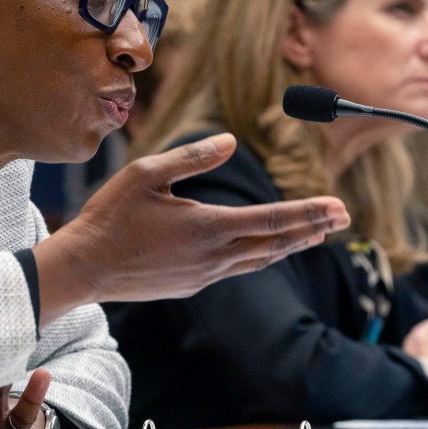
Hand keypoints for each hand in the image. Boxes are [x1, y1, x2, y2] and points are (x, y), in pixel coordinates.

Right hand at [33, 133, 349, 325]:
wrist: (85, 268)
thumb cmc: (110, 216)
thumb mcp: (146, 173)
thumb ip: (193, 158)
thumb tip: (232, 142)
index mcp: (207, 226)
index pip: (272, 220)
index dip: (309, 213)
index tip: (339, 207)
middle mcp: (213, 257)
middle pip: (275, 244)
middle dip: (312, 230)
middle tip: (343, 219)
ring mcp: (203, 276)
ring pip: (259, 261)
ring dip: (289, 246)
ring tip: (314, 235)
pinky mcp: (191, 287)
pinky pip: (236, 270)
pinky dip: (259, 257)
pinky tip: (264, 251)